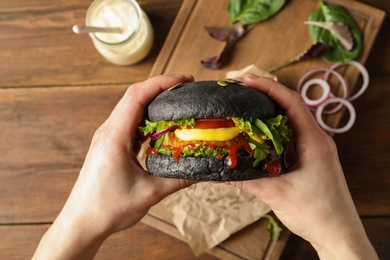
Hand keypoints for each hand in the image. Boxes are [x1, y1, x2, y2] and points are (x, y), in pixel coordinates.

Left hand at [33, 74, 195, 258]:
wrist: (82, 222)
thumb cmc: (108, 208)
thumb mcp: (150, 193)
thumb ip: (179, 179)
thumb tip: (205, 169)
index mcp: (115, 137)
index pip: (137, 96)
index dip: (162, 83)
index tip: (184, 80)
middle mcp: (108, 131)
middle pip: (134, 95)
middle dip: (161, 87)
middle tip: (187, 89)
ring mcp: (107, 136)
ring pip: (131, 107)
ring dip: (154, 101)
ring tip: (178, 104)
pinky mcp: (109, 144)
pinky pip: (129, 122)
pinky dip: (147, 117)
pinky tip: (163, 126)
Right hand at [228, 74, 376, 258]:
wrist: (338, 234)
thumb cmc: (316, 213)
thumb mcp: (277, 194)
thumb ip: (246, 180)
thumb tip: (219, 171)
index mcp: (314, 141)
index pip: (291, 102)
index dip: (268, 87)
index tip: (246, 80)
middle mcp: (316, 139)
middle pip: (290, 107)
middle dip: (266, 94)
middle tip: (240, 90)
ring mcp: (314, 148)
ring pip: (290, 121)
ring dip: (269, 112)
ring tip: (245, 107)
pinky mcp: (310, 158)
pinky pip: (290, 137)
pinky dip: (272, 131)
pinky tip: (257, 135)